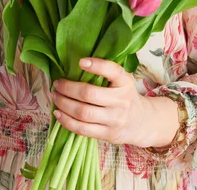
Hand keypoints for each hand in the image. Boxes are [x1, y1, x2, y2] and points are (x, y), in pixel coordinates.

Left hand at [51, 58, 178, 147]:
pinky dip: (67, 121)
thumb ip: (106, 73)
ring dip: (64, 104)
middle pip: (89, 94)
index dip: (97, 65)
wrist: (142, 122)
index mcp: (125, 82)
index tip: (80, 61)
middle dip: (68, 88)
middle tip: (57, 83)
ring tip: (55, 96)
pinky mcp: (107, 134)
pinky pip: (82, 129)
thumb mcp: (123, 81)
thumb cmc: (125, 95)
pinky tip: (58, 113)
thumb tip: (75, 64)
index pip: (113, 71)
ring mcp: (114, 119)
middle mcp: (121, 100)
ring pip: (83, 113)